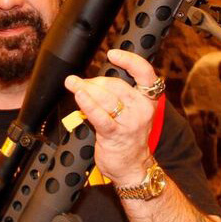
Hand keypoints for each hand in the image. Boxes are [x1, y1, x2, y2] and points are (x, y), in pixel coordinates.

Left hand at [65, 48, 161, 186]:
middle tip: (81, 83)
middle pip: (116, 84)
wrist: (133, 168)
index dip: (129, 60)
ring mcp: (129, 122)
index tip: (113, 54)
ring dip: (85, 88)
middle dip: (94, 81)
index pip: (145, 73)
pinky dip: (87, 104)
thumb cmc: (129, 138)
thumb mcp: (132, 112)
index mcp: (148, 100)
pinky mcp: (115, 134)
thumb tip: (92, 80)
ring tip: (72, 83)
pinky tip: (79, 96)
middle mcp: (141, 109)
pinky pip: (100, 116)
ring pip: (105, 97)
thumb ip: (119, 95)